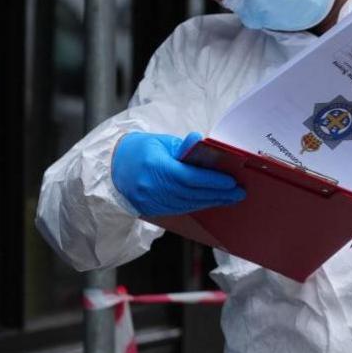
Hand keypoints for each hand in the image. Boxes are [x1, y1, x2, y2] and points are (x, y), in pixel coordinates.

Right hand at [112, 131, 245, 216]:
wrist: (112, 167)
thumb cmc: (140, 149)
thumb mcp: (162, 142)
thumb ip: (184, 147)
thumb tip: (204, 143)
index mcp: (154, 166)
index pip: (189, 176)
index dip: (212, 180)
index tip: (231, 181)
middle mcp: (151, 187)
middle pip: (192, 193)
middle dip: (218, 193)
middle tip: (238, 192)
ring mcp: (150, 201)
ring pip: (188, 204)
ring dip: (212, 201)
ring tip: (230, 197)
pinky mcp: (152, 210)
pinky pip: (180, 209)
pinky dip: (198, 205)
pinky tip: (211, 201)